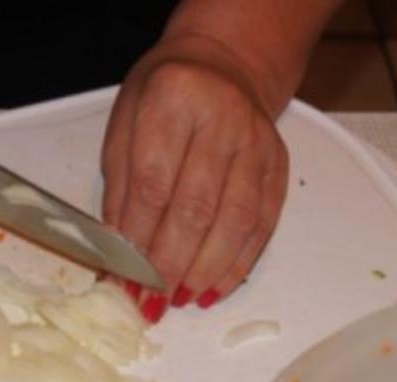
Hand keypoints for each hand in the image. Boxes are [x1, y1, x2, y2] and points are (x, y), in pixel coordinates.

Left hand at [101, 35, 288, 319]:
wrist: (224, 64)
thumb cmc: (164, 97)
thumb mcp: (124, 125)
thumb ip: (120, 187)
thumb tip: (118, 253)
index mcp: (173, 98)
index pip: (153, 183)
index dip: (138, 239)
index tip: (123, 279)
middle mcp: (222, 118)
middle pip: (196, 207)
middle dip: (171, 264)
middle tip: (151, 302)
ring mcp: (257, 143)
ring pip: (235, 221)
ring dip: (207, 270)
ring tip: (181, 300)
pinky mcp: (278, 166)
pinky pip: (262, 224)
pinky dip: (239, 263)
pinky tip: (216, 287)